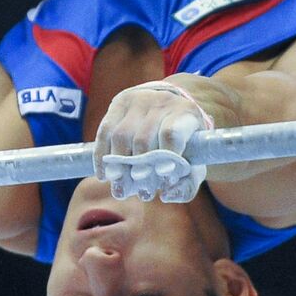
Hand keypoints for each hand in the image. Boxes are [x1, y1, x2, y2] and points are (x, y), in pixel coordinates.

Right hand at [92, 82, 213, 202]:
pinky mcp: (119, 103)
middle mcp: (161, 103)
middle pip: (143, 139)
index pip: (171, 134)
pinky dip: (102, 156)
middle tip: (138, 193)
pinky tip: (104, 175)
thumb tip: (166, 196)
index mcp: (185, 114)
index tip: (161, 178)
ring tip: (120, 189)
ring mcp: (138, 100)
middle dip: (138, 169)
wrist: (168, 108)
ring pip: (121, 136)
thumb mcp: (193, 163)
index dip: (165, 156)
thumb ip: (186, 185)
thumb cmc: (183, 143)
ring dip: (118, 166)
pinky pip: (104, 131)